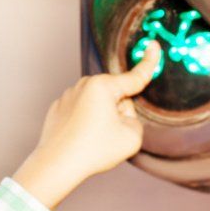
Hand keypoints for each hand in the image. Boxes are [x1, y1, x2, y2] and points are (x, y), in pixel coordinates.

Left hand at [11, 40, 157, 209]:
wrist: (56, 165)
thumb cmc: (93, 151)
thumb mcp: (132, 136)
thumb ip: (134, 118)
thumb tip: (121, 113)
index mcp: (103, 86)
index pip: (134, 76)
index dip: (149, 62)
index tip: (153, 45)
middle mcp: (83, 85)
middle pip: (116, 95)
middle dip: (119, 110)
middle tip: (111, 134)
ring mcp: (68, 96)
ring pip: (97, 104)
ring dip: (101, 117)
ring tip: (92, 139)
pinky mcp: (58, 108)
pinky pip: (80, 112)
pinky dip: (84, 123)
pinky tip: (79, 138)